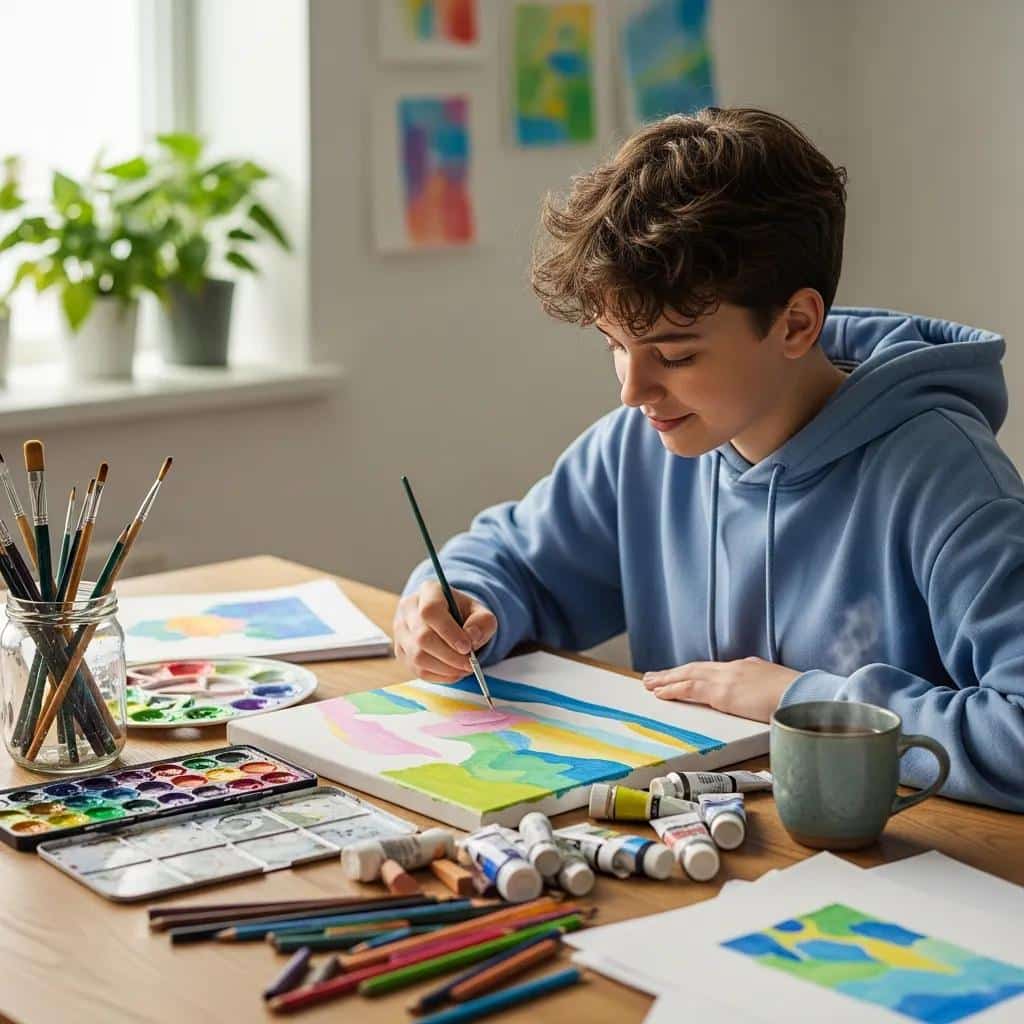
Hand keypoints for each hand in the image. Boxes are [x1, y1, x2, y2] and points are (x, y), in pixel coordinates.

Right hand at [393, 581, 496, 682]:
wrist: (451, 620)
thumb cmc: (465, 615)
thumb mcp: (481, 613)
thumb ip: (482, 623)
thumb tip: (471, 638)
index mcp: (428, 591)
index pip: (430, 611)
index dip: (449, 632)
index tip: (467, 647)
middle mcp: (408, 609)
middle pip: (422, 637)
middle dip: (450, 656)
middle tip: (470, 663)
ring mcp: (401, 631)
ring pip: (417, 657)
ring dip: (445, 668)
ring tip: (464, 668)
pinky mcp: (401, 651)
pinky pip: (418, 670)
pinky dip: (439, 676)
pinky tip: (453, 672)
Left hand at [642, 656, 800, 721]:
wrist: (805, 696)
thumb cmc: (798, 697)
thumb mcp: (778, 688)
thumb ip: (762, 690)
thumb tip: (756, 698)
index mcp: (746, 667)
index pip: (711, 669)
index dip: (692, 672)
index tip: (679, 675)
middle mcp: (733, 669)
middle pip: (695, 668)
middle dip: (673, 673)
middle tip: (653, 677)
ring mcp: (727, 679)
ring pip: (688, 676)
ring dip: (667, 680)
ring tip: (649, 684)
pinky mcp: (723, 693)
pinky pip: (690, 689)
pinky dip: (674, 689)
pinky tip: (661, 692)